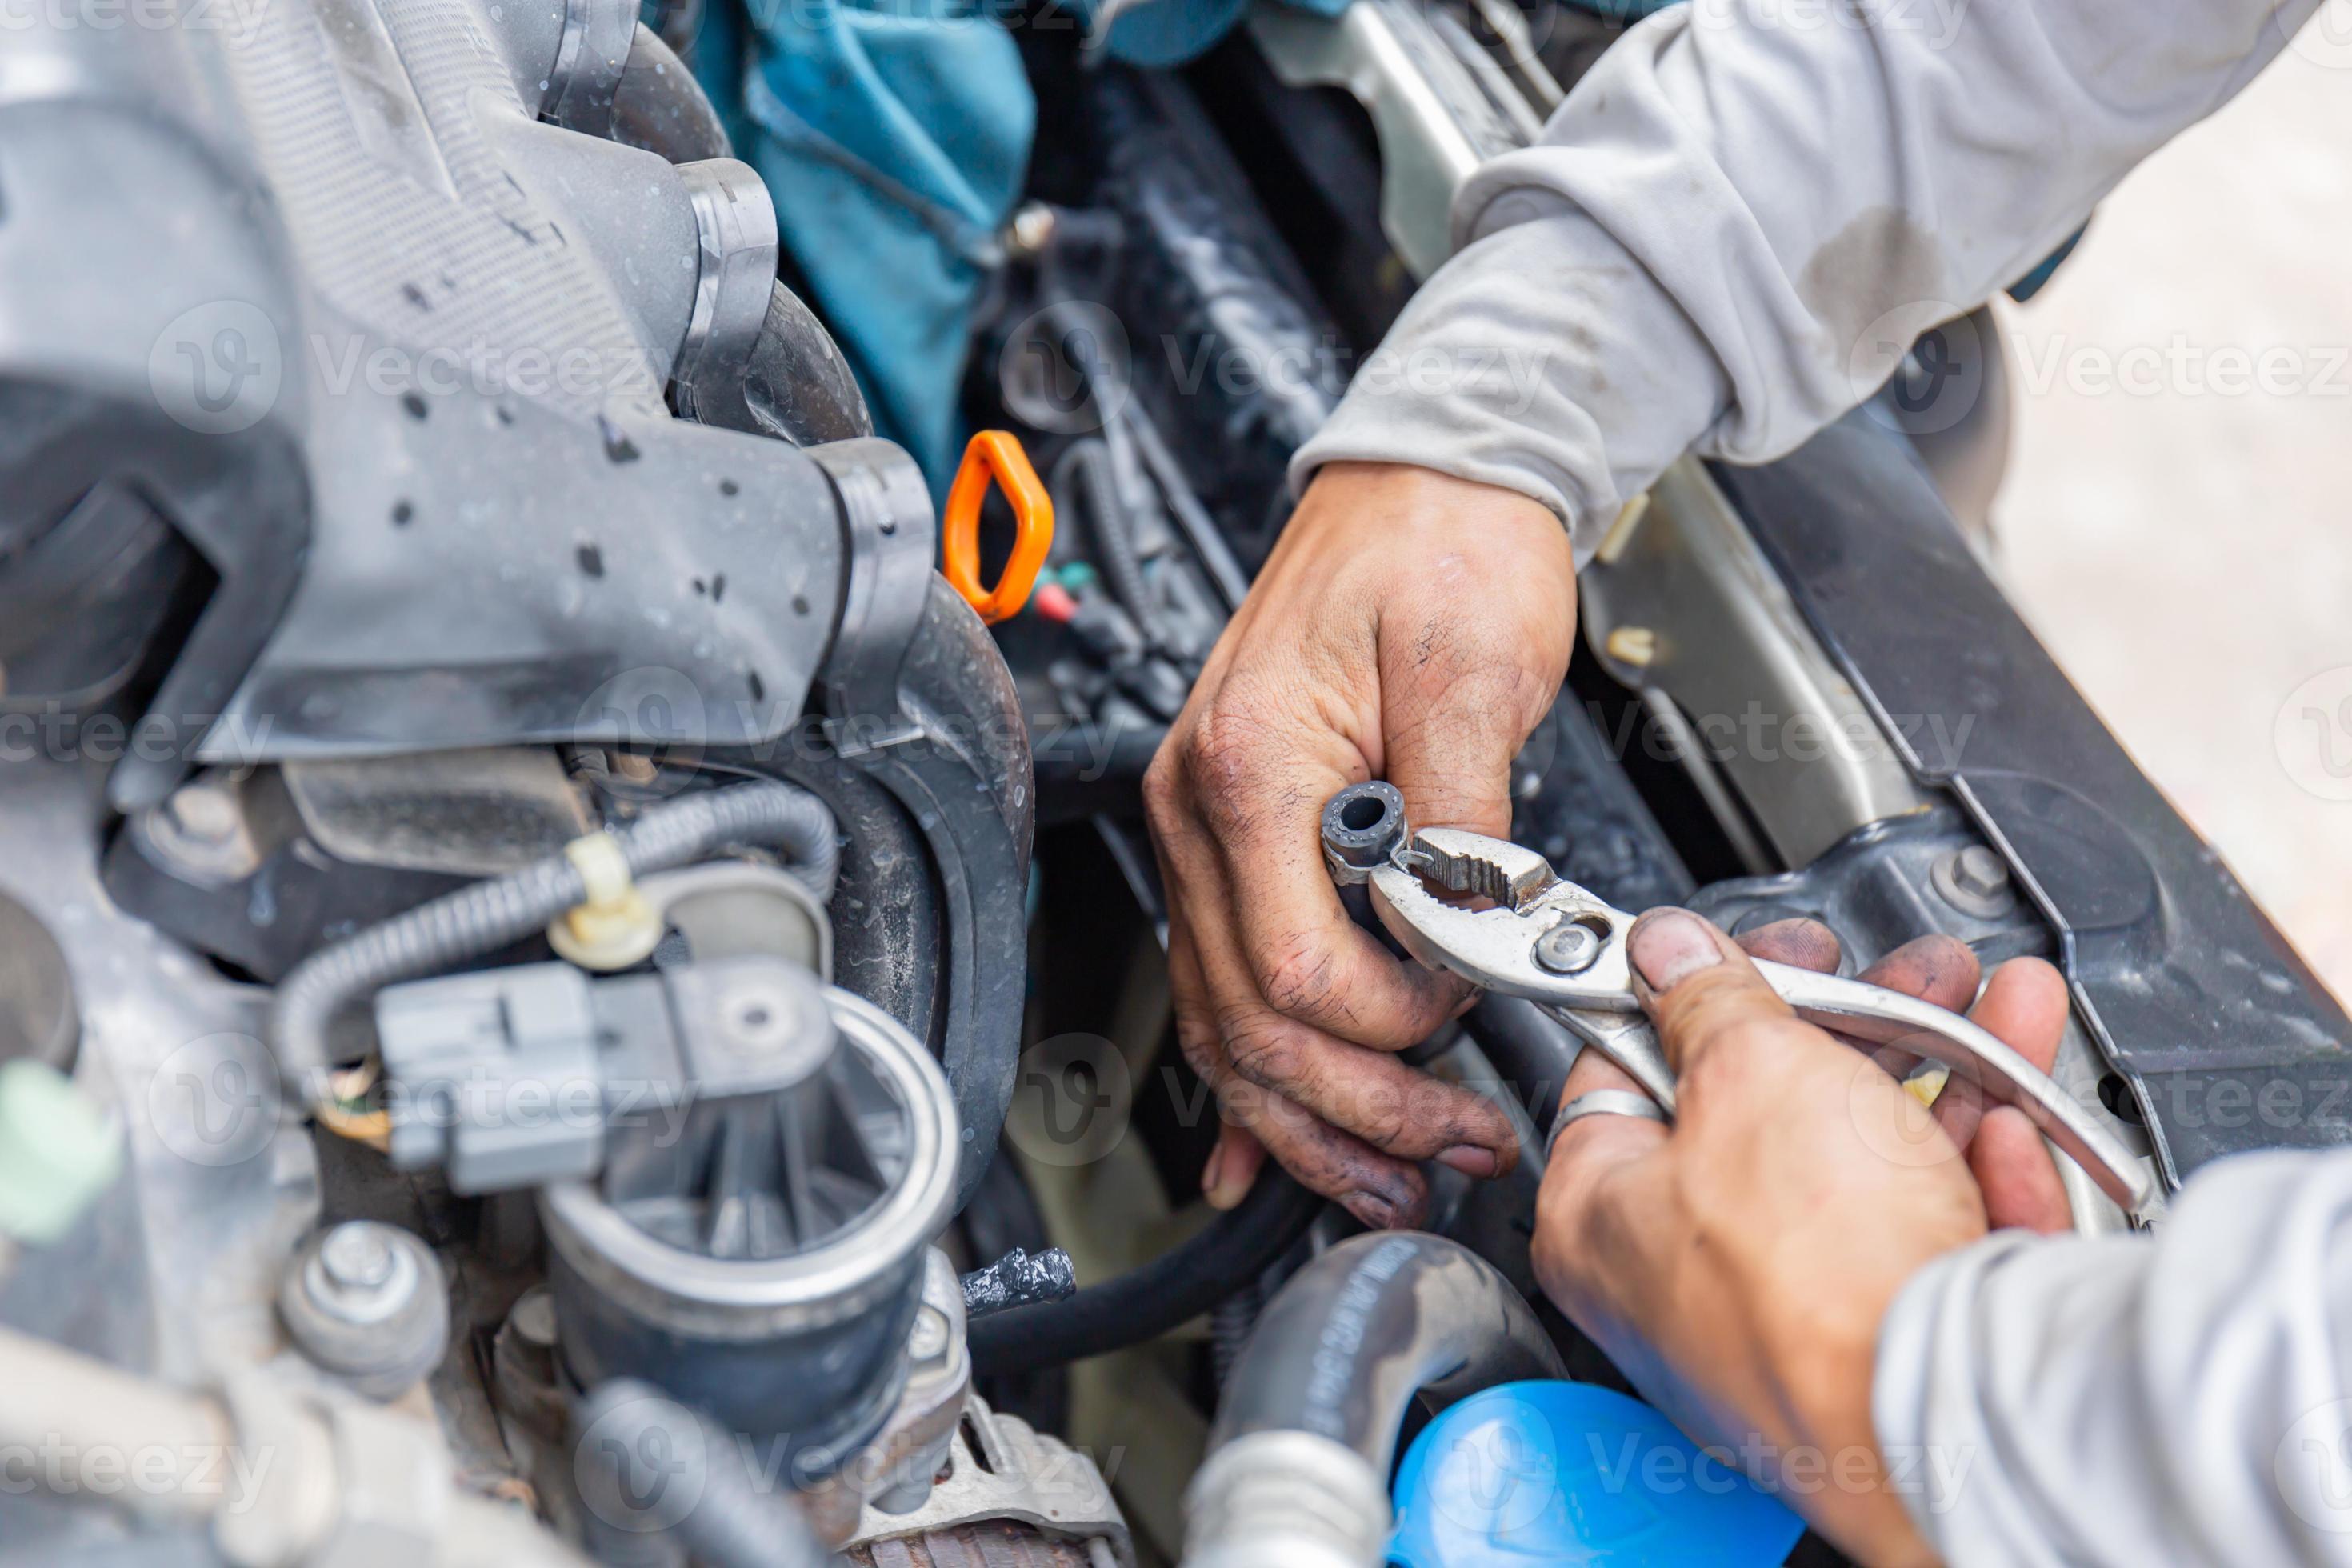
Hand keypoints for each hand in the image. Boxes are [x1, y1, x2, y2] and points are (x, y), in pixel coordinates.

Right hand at [1143, 461, 1577, 1228]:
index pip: (1301, 967)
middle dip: (1356, 1110)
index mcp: (1250, 767)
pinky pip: (1224, 979)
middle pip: (1251, 1021)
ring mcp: (1208, 825)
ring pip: (1227, 1023)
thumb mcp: (1473, 674)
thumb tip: (1468, 938)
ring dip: (1308, 1115)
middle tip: (1452, 1151)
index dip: (1393, 1026)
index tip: (1471, 1018)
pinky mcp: (1238, 834)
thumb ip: (1463, 825)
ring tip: (1387, 1175)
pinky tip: (1262, 1150)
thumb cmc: (1443, 544)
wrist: (1424, 478)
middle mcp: (1204, 806)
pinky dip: (1251, 1072)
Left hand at [1533, 910, 2072, 1565]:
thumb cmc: (1820, 1275)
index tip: (1751, 955)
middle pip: (1763, 1116)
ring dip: (1946, 1073)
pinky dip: (1983, 1173)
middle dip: (1853, 1027)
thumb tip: (1671, 951)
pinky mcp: (1894, 1355)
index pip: (1625, 1073)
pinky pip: (1937, 1241)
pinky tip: (2019, 1123)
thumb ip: (1711, 998)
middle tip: (1898, 977)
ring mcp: (1794, 1323)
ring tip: (1998, 1009)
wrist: (1953, 1416)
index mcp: (1603, 1219)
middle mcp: (1685, 1285)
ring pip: (1868, 1168)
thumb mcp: (1751, 1072)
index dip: (1693, 994)